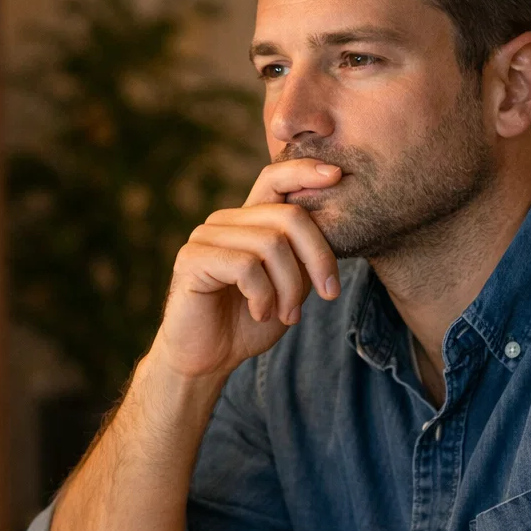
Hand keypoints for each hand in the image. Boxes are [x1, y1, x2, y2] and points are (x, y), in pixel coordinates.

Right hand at [151, 159, 342, 381]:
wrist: (206, 360)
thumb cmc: (247, 323)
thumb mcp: (289, 286)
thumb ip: (303, 256)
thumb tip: (336, 225)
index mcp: (247, 221)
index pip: (275, 178)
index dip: (305, 171)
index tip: (337, 176)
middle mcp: (224, 221)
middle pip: (288, 217)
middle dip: (318, 257)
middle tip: (329, 293)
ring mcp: (205, 236)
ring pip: (271, 244)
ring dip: (290, 287)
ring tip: (288, 315)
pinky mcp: (192, 259)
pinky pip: (246, 266)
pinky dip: (264, 295)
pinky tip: (260, 314)